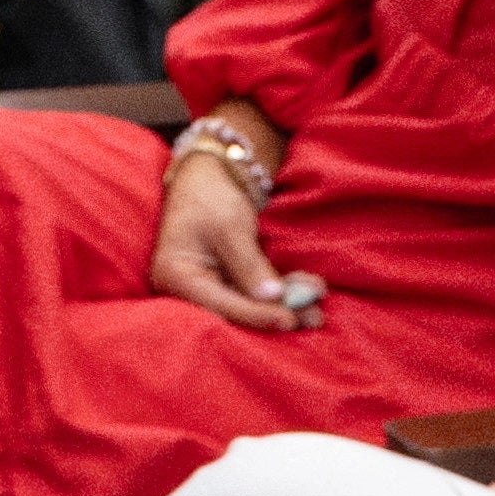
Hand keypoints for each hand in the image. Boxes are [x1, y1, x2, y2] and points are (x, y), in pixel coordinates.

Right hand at [146, 147, 313, 333]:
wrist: (208, 175)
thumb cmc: (210, 196)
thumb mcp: (229, 227)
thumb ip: (250, 265)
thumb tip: (273, 298)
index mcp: (177, 276)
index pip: (220, 305)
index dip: (256, 315)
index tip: (289, 319)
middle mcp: (190, 289)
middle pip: (237, 310)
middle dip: (277, 312)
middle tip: (313, 317)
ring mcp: (210, 287)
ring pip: (251, 304)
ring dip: (286, 304)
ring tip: (317, 310)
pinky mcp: (228, 281)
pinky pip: (256, 292)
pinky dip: (282, 291)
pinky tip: (309, 290)